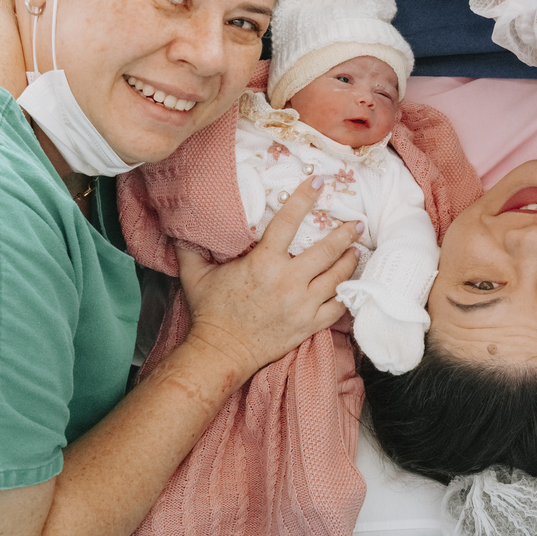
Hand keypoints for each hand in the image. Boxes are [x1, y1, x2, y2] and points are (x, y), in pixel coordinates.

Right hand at [176, 177, 361, 379]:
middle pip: (326, 250)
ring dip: (350, 261)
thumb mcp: (196, 276)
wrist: (221, 353)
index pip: (288, 222)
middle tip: (355, 223)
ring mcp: (303, 304)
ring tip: (356, 250)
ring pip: (337, 277)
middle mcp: (288, 281)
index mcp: (264, 263)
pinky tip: (350, 283)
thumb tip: (180, 226)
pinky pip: (338, 307)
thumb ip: (192, 249)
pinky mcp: (309, 324)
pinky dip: (347, 293)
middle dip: (344, 234)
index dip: (304, 198)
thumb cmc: (210, 313)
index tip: (318, 182)